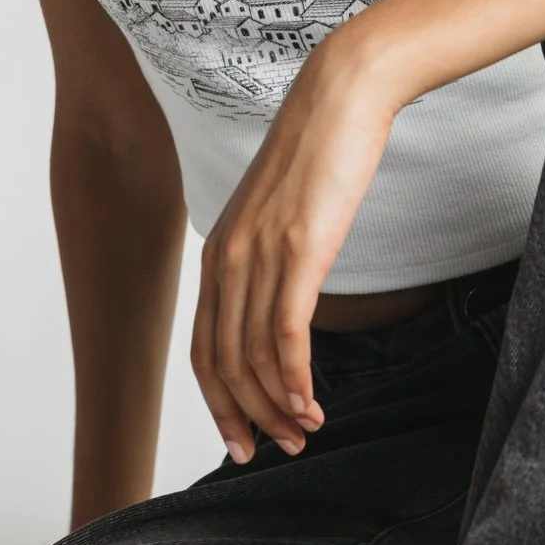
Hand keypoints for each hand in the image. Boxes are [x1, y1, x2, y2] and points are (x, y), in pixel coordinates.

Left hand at [192, 29, 399, 461]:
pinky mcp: (299, 248)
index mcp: (218, 252)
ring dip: (279, 405)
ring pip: (255, 356)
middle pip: (223, 363)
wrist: (342, 95)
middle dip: (247, 417)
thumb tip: (282, 302)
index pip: (202, 349)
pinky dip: (296, 378)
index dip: (220, 403)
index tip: (244, 439)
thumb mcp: (281, 212)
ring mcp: (260, 253)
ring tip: (306, 432)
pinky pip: (287, 332)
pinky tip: (312, 403)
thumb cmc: (321, 151)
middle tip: (278, 450)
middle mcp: (228, 257)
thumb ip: (270, 258)